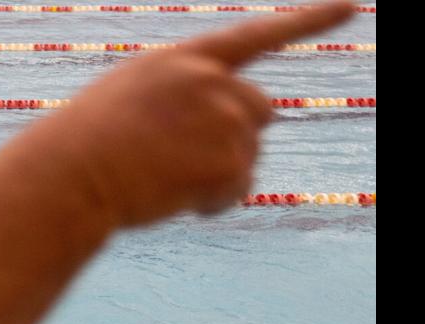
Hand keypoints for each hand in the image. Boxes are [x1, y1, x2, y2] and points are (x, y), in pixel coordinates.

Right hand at [32, 2, 354, 226]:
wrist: (72, 175)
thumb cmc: (87, 145)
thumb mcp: (129, 100)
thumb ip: (180, 98)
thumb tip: (219, 129)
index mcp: (184, 59)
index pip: (257, 35)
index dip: (310, 20)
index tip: (353, 5)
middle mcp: (212, 81)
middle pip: (260, 110)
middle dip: (238, 137)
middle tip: (186, 160)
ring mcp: (224, 119)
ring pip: (250, 154)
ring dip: (220, 174)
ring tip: (165, 180)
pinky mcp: (229, 160)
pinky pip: (240, 189)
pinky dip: (214, 202)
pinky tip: (176, 198)